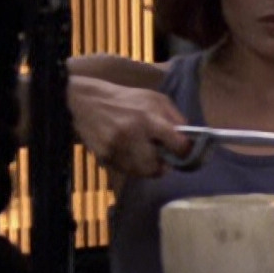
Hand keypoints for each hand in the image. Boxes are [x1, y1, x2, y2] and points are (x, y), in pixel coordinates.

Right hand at [68, 76, 189, 176]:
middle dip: (164, 165)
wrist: (84, 102)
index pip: (177, 144)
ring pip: (142, 173)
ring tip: (145, 155)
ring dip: (148, 168)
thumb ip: (174, 117)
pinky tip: (128, 153)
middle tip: (163, 159)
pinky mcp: (104, 157)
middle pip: (158, 168)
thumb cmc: (126, 100)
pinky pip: (126, 170)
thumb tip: (189, 139)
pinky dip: (131, 166)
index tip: (184, 151)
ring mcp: (117, 148)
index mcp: (148, 118)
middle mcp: (132, 135)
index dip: (184, 151)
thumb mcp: (154, 99)